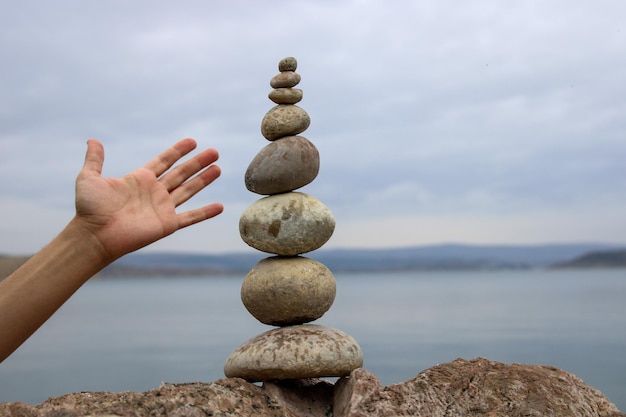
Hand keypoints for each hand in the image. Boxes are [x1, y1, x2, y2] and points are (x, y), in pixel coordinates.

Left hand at [73, 138, 223, 261]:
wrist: (95, 235)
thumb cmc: (90, 209)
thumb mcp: (89, 178)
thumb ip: (95, 160)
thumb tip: (93, 140)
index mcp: (140, 180)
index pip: (164, 161)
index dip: (178, 151)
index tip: (192, 141)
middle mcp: (154, 192)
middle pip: (181, 173)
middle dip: (197, 162)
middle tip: (214, 152)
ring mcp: (162, 208)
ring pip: (189, 190)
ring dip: (204, 180)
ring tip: (218, 169)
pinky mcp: (167, 224)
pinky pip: (190, 217)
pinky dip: (205, 213)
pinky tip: (219, 206)